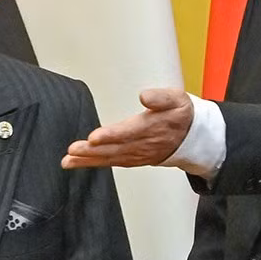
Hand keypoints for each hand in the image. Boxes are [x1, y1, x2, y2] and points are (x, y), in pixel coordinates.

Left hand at [62, 87, 192, 168]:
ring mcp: (137, 154)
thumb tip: (144, 95)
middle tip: (73, 150)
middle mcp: (143, 144)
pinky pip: (112, 163)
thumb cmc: (181, 114)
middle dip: (92, 151)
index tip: (94, 137)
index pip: (128, 133)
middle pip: (115, 149)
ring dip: (89, 160)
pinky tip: (79, 162)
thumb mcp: (177, 99)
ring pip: (111, 158)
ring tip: (68, 160)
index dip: (111, 136)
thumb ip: (161, 97)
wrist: (192, 137)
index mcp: (152, 128)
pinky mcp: (133, 159)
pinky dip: (95, 164)